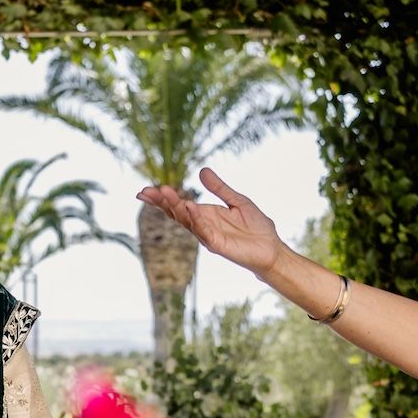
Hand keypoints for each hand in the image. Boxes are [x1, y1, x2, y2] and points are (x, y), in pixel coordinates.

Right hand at [135, 168, 284, 276]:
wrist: (271, 248)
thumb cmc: (255, 227)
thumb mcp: (236, 200)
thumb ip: (219, 188)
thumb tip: (202, 170)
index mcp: (204, 214)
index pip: (178, 205)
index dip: (162, 198)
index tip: (146, 190)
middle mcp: (202, 225)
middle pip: (176, 213)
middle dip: (161, 202)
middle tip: (146, 191)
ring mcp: (207, 235)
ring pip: (186, 221)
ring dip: (174, 207)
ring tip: (163, 193)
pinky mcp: (217, 245)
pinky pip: (203, 231)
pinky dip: (196, 219)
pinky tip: (189, 206)